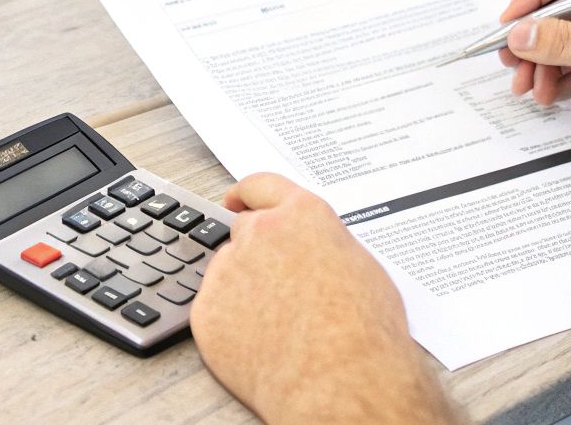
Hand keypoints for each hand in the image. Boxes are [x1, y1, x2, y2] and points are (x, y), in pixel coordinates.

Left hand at [190, 173, 462, 424]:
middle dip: (255, 251)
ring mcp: (228, 272)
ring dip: (242, 288)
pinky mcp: (207, 312)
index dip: (246, 192)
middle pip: (244, 230)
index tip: (235, 199)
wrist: (340, 384)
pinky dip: (230, 323)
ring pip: (227, 272)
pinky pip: (214, 310)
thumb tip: (313, 251)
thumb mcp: (361, 268)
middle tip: (273, 284)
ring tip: (278, 327)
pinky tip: (260, 344)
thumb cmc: (364, 333)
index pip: (263, 186)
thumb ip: (325, 245)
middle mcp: (260, 234)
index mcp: (302, 216)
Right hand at [498, 0, 570, 143]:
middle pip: (555, 15)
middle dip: (531, 43)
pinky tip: (550, 94)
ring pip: (561, 45)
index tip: (507, 25)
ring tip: (530, 88)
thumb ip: (566, 42)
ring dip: (542, 67)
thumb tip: (521, 35)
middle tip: (511, 63)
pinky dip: (559, 82)